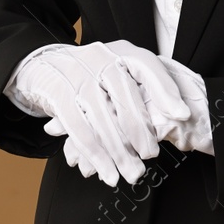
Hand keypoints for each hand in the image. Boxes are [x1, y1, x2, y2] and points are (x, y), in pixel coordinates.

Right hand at [63, 45, 212, 175]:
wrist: (41, 65)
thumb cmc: (88, 74)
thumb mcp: (116, 72)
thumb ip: (143, 87)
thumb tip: (177, 115)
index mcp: (118, 51)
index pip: (146, 65)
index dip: (166, 89)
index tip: (182, 115)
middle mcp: (98, 58)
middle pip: (125, 97)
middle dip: (141, 132)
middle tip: (151, 155)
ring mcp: (76, 77)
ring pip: (103, 119)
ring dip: (119, 152)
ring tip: (132, 173)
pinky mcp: (57, 95)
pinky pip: (79, 130)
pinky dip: (95, 156)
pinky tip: (106, 172)